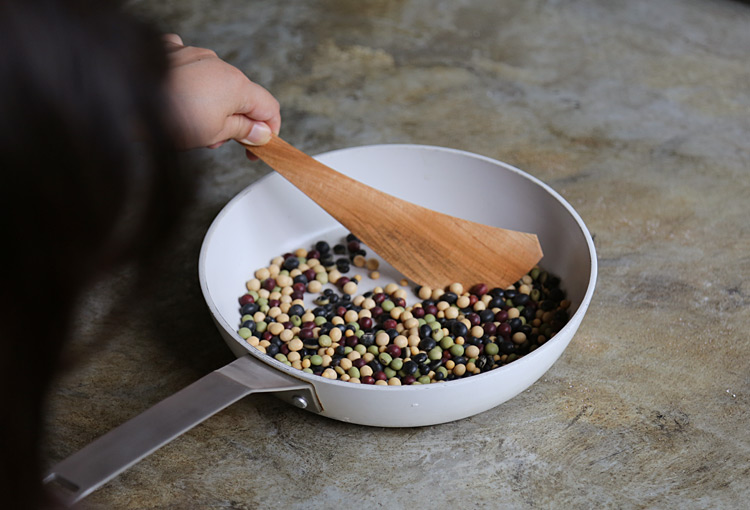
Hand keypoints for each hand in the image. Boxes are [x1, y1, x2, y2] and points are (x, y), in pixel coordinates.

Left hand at [163, 34, 279, 155]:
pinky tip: (179, 94)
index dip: (269, 131)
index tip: (259, 147)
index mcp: (236, 85)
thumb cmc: (170, 118)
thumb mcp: (214, 134)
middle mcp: (219, 64)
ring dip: (213, 106)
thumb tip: (260, 132)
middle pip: (241, 96)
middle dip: (236, 121)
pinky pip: (190, 67)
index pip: (269, 107)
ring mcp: (194, 55)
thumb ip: (243, 130)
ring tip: (192, 126)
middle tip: (218, 142)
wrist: (125, 100)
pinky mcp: (172, 54)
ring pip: (216, 83)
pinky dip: (190, 82)